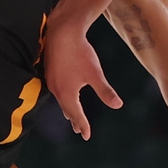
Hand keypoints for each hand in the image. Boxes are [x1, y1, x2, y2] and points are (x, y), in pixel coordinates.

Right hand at [43, 15, 121, 140]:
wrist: (62, 30)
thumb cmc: (80, 52)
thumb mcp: (95, 74)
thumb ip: (105, 91)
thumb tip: (118, 105)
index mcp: (67, 93)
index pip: (76, 115)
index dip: (83, 126)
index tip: (87, 136)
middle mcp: (56, 89)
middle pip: (66, 109)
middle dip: (74, 119)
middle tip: (80, 130)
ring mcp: (50, 80)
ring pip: (60, 99)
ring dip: (67, 108)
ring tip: (71, 115)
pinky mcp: (49, 70)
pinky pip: (56, 89)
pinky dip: (62, 97)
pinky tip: (64, 92)